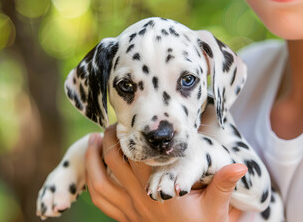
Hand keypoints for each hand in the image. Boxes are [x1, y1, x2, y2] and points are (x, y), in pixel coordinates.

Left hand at [84, 125, 246, 221]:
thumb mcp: (217, 208)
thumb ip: (224, 184)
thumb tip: (240, 166)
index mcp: (161, 191)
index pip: (139, 157)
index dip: (131, 137)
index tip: (130, 121)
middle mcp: (140, 199)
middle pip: (114, 162)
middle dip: (109, 140)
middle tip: (111, 125)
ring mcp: (129, 211)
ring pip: (99, 182)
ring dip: (91, 160)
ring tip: (91, 141)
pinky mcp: (124, 219)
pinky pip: (100, 201)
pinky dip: (92, 183)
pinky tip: (93, 169)